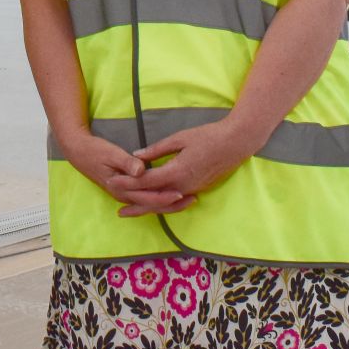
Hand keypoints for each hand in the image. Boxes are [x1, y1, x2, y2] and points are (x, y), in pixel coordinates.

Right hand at [57, 128, 192, 215]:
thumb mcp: (110, 153)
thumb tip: (141, 169)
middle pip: (152, 205)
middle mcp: (124, 195)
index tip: (180, 192)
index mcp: (121, 187)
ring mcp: (125, 195)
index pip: (147, 196)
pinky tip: (172, 199)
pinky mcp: (127, 191)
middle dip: (172, 204)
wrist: (79, 153)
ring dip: (169, 205)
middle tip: (193, 199)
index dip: (164, 195)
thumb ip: (126, 162)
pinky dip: (159, 201)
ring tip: (188, 200)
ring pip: (150, 205)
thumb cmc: (95, 150)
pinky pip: (146, 200)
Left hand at [120, 116, 262, 215]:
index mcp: (176, 171)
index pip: (146, 181)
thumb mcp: (180, 138)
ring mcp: (192, 189)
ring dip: (147, 208)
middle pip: (153, 199)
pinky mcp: (198, 189)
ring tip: (130, 211)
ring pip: (164, 204)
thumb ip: (157, 150)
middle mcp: (183, 186)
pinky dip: (161, 204)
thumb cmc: (208, 136)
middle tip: (117, 210)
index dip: (128, 182)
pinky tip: (153, 204)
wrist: (236, 143)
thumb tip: (136, 157)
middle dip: (134, 203)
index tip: (113, 181)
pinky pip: (175, 201)